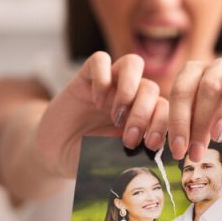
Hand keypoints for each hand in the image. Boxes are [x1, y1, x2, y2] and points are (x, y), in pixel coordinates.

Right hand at [35, 52, 168, 177]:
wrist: (57, 152)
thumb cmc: (89, 157)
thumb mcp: (113, 160)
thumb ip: (132, 155)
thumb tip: (150, 155)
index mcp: (144, 115)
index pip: (165, 109)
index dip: (162, 125)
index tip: (150, 145)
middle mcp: (130, 96)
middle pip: (150, 88)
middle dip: (143, 114)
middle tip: (129, 138)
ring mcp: (109, 84)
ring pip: (132, 64)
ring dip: (128, 88)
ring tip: (115, 114)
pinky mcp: (86, 77)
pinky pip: (100, 60)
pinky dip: (102, 77)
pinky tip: (96, 101)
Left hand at [167, 57, 221, 161]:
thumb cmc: (216, 126)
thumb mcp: (196, 127)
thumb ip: (183, 131)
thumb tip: (165, 150)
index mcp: (194, 74)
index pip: (181, 91)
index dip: (178, 121)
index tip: (178, 150)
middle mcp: (218, 67)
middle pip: (207, 87)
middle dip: (199, 123)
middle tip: (196, 152)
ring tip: (219, 135)